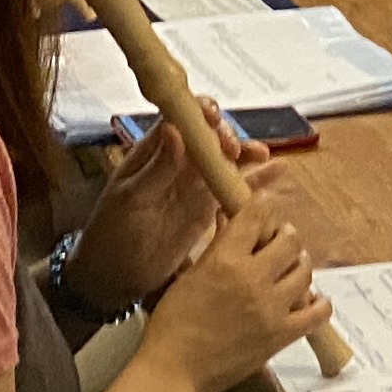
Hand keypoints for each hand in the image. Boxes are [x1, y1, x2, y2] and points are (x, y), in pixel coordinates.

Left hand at [61, 113, 261, 317]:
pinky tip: (279, 171)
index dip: (198, 113)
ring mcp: (194, 186)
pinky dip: (256, 180)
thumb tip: (174, 129)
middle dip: (225, 135)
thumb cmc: (113, 234)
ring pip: (225, 159)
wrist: (115, 278)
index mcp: (153, 153)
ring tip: (262, 154)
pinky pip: (234, 188)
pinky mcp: (208, 209)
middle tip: (234, 149)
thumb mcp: (130, 200)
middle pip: (209, 137)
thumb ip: (156, 168)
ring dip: (245, 153)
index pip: (179, 120)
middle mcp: (178, 163)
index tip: (213, 116)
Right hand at [138, 196, 329, 391]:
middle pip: (290, 240)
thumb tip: (229, 219)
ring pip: (305, 270)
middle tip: (276, 242)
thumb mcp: (189, 276)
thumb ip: (215, 246)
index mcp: (226, 260)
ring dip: (299, 264)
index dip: (263, 206)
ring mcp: (272, 308)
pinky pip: (318, 313)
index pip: (257, 215)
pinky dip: (319, 303)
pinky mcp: (282, 335)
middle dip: (284, 235)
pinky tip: (310, 300)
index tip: (263, 208)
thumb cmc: (172, 326)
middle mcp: (254, 279)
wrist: (175, 373)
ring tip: (288, 269)